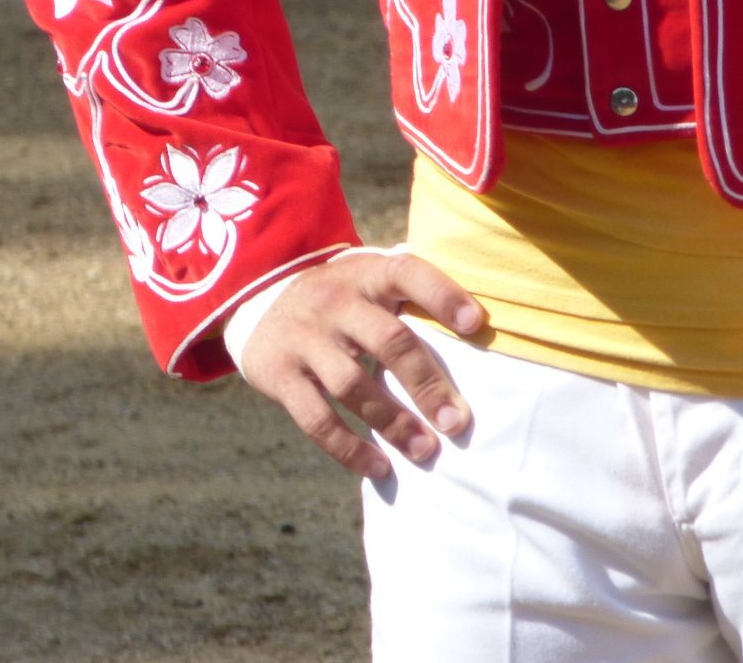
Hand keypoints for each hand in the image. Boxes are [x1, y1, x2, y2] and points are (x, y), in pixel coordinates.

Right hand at [237, 250, 484, 479]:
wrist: (261, 300)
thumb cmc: (345, 298)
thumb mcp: (371, 279)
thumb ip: (414, 294)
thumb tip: (482, 327)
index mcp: (368, 275)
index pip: (409, 274)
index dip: (443, 295)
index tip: (477, 325)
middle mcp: (335, 302)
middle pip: (389, 341)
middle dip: (426, 384)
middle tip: (457, 422)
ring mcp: (305, 339)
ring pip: (352, 386)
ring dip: (393, 424)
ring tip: (426, 451)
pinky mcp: (279, 375)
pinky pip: (316, 419)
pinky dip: (348, 449)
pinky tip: (379, 467)